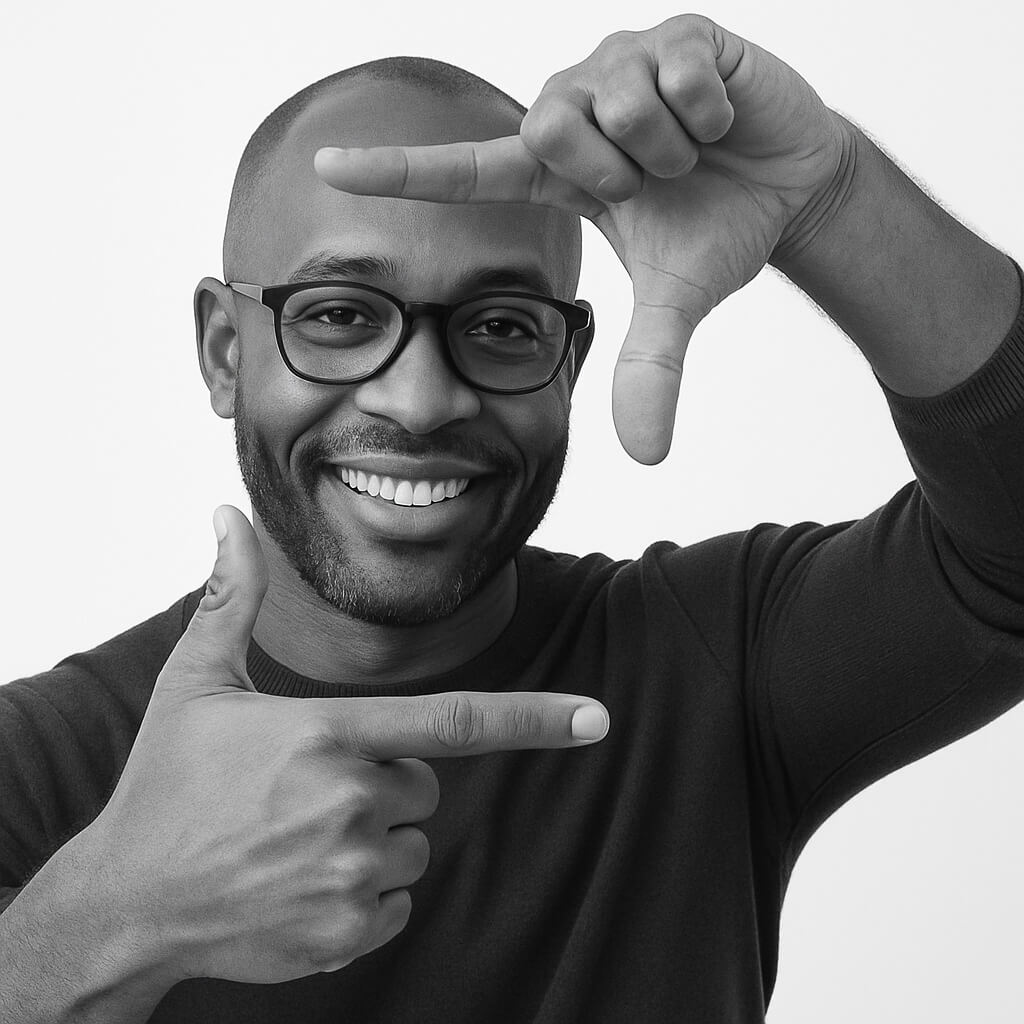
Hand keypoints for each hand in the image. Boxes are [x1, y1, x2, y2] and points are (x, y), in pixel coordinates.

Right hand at [82, 506, 608, 984]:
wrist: (126, 902)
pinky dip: (362, 894)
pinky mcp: (346, 935)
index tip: (596, 717)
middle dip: (385, 780)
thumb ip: (232, 598)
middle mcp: (349, 803)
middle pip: (423, 785)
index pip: (454, 721)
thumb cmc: (166, 786)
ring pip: (411, 845)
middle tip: (306, 790)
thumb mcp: (196, 683)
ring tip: (295, 839)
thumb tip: (227, 518)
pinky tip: (299, 883)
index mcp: (327, 734)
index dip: (535, 718)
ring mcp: (349, 875)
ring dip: (372, 839)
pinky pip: (396, 903)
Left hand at [314, 14, 852, 463]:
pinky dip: (711, 111)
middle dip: (621, 176)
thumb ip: (648, 368)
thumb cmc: (716, 231)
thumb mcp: (675, 301)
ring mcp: (621, 63)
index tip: (325, 168)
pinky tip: (720, 116)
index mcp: (554, 172)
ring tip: (692, 149)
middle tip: (658, 182)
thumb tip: (648, 457)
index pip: (462, 171)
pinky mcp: (677, 32)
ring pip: (618, 106)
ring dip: (671, 147)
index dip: (397, 173)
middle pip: (551, 133)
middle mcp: (572, 108)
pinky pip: (676, 73)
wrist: (791, 185)